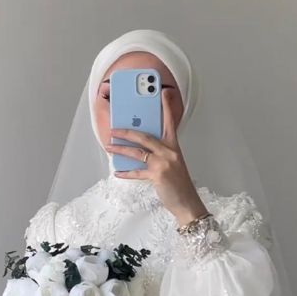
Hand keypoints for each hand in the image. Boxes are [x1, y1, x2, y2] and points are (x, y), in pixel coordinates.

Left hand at [107, 91, 207, 226]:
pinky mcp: (157, 175)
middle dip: (127, 132)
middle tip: (113, 129)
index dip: (166, 107)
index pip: (170, 123)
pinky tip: (117, 172)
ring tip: (109, 147)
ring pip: (137, 152)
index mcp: (174, 146)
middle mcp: (169, 152)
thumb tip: (141, 147)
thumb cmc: (179, 183)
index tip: (163, 93)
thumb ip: (160, 153)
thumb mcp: (173, 163)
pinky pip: (137, 172)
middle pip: (145, 136)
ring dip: (120, 150)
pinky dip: (126, 172)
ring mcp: (163, 163)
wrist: (187, 202)